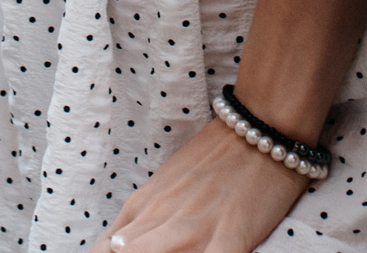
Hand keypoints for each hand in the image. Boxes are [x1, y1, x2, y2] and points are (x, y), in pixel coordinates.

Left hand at [89, 116, 311, 252]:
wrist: (263, 126)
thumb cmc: (214, 155)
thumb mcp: (165, 183)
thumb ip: (141, 215)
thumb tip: (117, 245)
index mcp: (142, 206)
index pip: (104, 250)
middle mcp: (160, 219)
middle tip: (144, 251)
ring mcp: (195, 229)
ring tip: (170, 252)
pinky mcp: (232, 236)